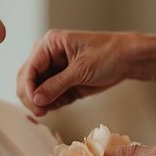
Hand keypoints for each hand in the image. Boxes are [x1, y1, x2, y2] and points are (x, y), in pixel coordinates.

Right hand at [16, 29, 134, 115]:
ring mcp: (55, 69)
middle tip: (40, 111)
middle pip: (27, 79)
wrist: (128, 59)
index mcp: (50, 43)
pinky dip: (51, 103)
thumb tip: (36, 100)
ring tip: (51, 109)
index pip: (29, 68)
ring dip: (40, 102)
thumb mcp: (81, 69)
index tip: (36, 104)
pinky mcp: (63, 82)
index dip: (29, 88)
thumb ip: (57, 85)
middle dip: (31, 97)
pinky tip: (59, 105)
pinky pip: (49, 96)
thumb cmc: (108, 54)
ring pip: (36, 90)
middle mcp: (48, 55)